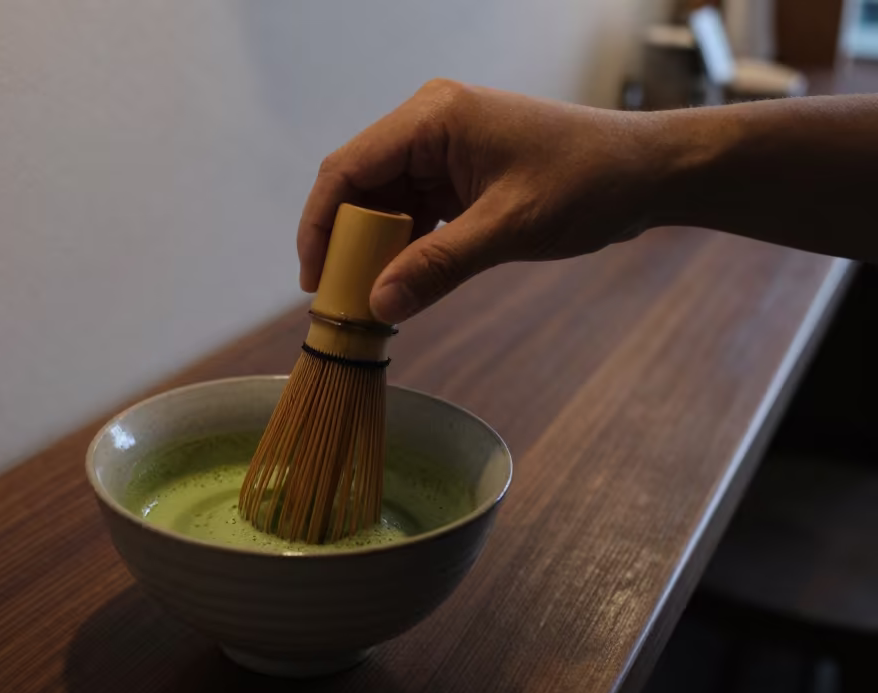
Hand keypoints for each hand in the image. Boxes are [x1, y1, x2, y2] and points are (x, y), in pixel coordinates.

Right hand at [299, 79, 665, 322]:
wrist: (648, 173)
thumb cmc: (589, 182)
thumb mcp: (509, 228)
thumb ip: (438, 266)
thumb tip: (378, 306)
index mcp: (434, 117)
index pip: (348, 168)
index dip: (320, 224)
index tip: (315, 280)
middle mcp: (429, 125)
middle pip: (358, 187)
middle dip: (345, 243)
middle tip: (339, 301)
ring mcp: (442, 149)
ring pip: (382, 204)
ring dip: (373, 250)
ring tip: (367, 301)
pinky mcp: (457, 174)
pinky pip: (412, 212)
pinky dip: (402, 248)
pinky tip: (400, 284)